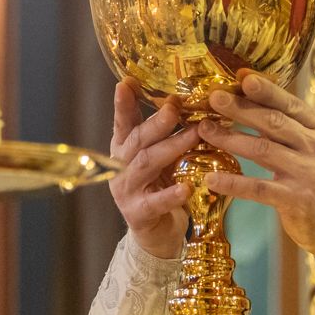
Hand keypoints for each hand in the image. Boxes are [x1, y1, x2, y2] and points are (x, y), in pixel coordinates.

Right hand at [108, 79, 198, 258]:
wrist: (155, 232)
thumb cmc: (159, 186)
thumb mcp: (158, 156)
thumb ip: (164, 134)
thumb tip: (182, 99)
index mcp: (124, 148)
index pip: (123, 122)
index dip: (123, 103)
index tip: (127, 82)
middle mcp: (120, 166)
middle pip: (137, 139)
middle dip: (156, 122)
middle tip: (174, 107)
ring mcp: (126, 190)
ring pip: (147, 164)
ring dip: (171, 148)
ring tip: (194, 136)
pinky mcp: (138, 213)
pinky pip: (155, 202)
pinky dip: (171, 194)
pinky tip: (187, 187)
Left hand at [198, 73, 314, 260]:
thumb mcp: (314, 147)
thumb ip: (289, 126)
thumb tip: (251, 96)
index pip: (290, 104)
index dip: (265, 90)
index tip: (241, 77)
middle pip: (273, 121)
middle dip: (241, 108)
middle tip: (214, 98)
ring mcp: (308, 173)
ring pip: (262, 149)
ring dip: (230, 138)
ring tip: (204, 130)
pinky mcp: (296, 199)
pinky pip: (259, 188)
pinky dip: (233, 183)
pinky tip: (211, 179)